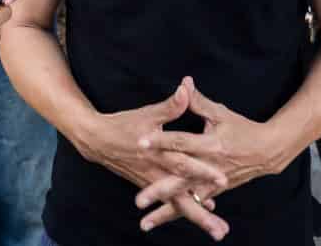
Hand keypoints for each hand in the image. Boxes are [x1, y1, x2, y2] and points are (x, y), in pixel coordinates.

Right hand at [73, 78, 228, 240]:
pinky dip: (186, 207)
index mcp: (158, 153)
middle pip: (182, 197)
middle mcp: (156, 172)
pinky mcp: (150, 185)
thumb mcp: (147, 114)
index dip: (202, 171)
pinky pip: (170, 201)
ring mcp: (153, 182)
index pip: (183, 163)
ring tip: (218, 231)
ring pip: (177, 204)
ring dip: (198, 218)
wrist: (97, 141)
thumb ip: (170, 106)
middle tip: (221, 229)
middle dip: (202, 213)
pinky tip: (205, 209)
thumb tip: (186, 88)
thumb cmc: (124, 125)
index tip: (223, 179)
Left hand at [134, 80, 290, 231]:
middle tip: (138, 200)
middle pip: (181, 179)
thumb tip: (183, 83)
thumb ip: (198, 102)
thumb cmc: (242, 129)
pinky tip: (160, 221)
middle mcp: (210, 167)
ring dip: (165, 211)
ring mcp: (213, 182)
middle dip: (159, 190)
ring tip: (145, 222)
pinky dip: (178, 214)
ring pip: (186, 199)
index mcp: (211, 145)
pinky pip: (194, 204)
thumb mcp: (221, 113)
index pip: (182, 142)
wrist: (267, 152)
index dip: (161, 141)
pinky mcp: (214, 191)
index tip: (141, 142)